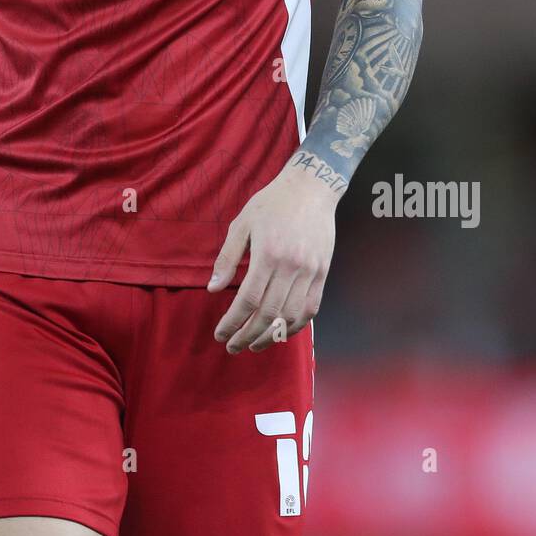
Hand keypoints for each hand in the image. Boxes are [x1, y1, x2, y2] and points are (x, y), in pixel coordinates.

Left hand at [208, 161, 336, 352]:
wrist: (311, 188)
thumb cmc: (271, 203)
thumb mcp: (241, 224)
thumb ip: (227, 258)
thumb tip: (213, 289)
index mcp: (267, 254)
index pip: (248, 300)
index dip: (232, 322)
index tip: (221, 334)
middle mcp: (291, 267)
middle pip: (268, 314)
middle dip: (247, 336)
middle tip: (233, 347)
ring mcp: (310, 271)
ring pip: (291, 317)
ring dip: (271, 336)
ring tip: (254, 344)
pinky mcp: (323, 273)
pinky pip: (311, 309)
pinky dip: (295, 326)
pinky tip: (280, 332)